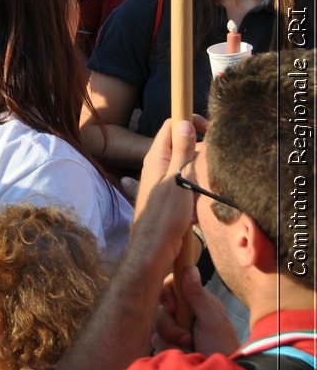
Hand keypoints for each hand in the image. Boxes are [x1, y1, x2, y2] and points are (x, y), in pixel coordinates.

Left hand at [132, 115, 208, 246]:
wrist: (155, 247)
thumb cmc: (164, 214)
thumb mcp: (177, 179)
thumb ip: (181, 151)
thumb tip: (184, 123)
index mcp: (156, 156)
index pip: (171, 126)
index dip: (189, 122)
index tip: (209, 129)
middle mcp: (158, 166)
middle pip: (182, 145)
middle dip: (200, 149)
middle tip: (214, 159)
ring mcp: (165, 181)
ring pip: (188, 166)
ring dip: (200, 172)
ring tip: (208, 184)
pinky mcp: (172, 196)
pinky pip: (189, 185)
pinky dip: (198, 189)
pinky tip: (202, 202)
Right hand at [155, 264, 239, 355]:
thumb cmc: (222, 347)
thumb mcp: (212, 320)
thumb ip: (198, 296)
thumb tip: (190, 267)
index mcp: (197, 303)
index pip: (172, 287)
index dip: (167, 295)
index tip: (172, 308)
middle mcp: (185, 314)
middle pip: (161, 310)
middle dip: (170, 326)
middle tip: (187, 339)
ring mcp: (177, 331)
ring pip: (157, 328)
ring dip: (171, 341)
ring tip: (189, 350)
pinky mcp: (170, 346)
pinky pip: (156, 343)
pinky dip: (169, 351)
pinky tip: (182, 356)